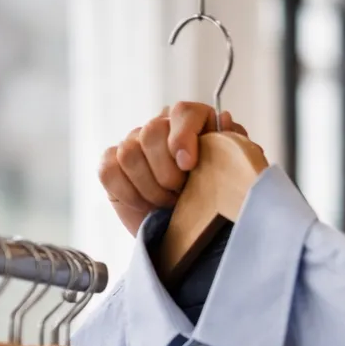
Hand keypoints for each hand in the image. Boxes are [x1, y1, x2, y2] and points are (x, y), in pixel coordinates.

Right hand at [98, 101, 250, 235]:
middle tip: (182, 193)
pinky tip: (147, 206)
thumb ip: (233, 145)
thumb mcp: (234, 174)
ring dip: (151, 187)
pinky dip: (130, 193)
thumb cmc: (216, 201)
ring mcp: (132, 145)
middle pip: (152, 131)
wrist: (190, 234)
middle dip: (167, 171)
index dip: (184, 136)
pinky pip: (110, 171)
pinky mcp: (112, 166)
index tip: (189, 165)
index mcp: (193, 124)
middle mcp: (160, 128)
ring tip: (169, 203)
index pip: (183, 112)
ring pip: (129, 153)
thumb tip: (225, 118)